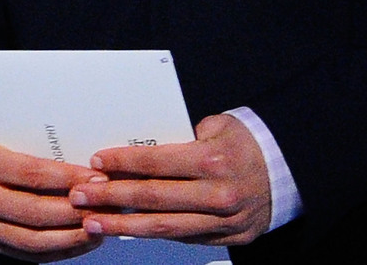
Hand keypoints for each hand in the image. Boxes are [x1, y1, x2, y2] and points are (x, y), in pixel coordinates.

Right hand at [0, 125, 102, 260]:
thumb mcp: (7, 132)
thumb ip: (38, 141)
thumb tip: (88, 153)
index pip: (31, 174)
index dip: (68, 178)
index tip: (99, 179)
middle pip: (34, 211)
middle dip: (75, 212)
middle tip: (106, 206)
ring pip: (32, 240)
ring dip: (71, 237)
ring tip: (100, 228)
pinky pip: (30, 254)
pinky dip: (61, 250)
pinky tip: (84, 240)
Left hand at [68, 112, 271, 245]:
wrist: (287, 172)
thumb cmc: (244, 143)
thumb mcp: (215, 127)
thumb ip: (178, 139)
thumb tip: (134, 153)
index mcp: (212, 160)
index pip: (156, 162)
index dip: (122, 163)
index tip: (95, 163)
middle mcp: (217, 193)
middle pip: (153, 198)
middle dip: (111, 197)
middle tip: (79, 196)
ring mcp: (222, 221)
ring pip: (163, 227)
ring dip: (122, 225)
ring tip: (91, 222)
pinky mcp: (225, 238)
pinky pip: (181, 237)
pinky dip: (151, 234)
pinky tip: (126, 229)